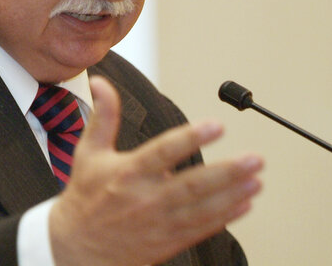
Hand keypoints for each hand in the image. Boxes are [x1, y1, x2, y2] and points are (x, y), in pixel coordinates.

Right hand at [48, 76, 262, 265]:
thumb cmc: (84, 197)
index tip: (216, 126)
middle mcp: (146, 198)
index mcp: (127, 172)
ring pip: (202, 208)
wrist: (76, 248)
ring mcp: (159, 222)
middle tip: (254, 159)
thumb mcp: (89, 152)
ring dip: (232, 194)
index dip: (191, 138)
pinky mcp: (167, 241)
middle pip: (192, 184)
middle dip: (226, 172)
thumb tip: (101, 83)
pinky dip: (224, 217)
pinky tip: (244, 204)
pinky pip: (201, 229)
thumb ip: (103, 116)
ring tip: (256, 180)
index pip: (163, 151)